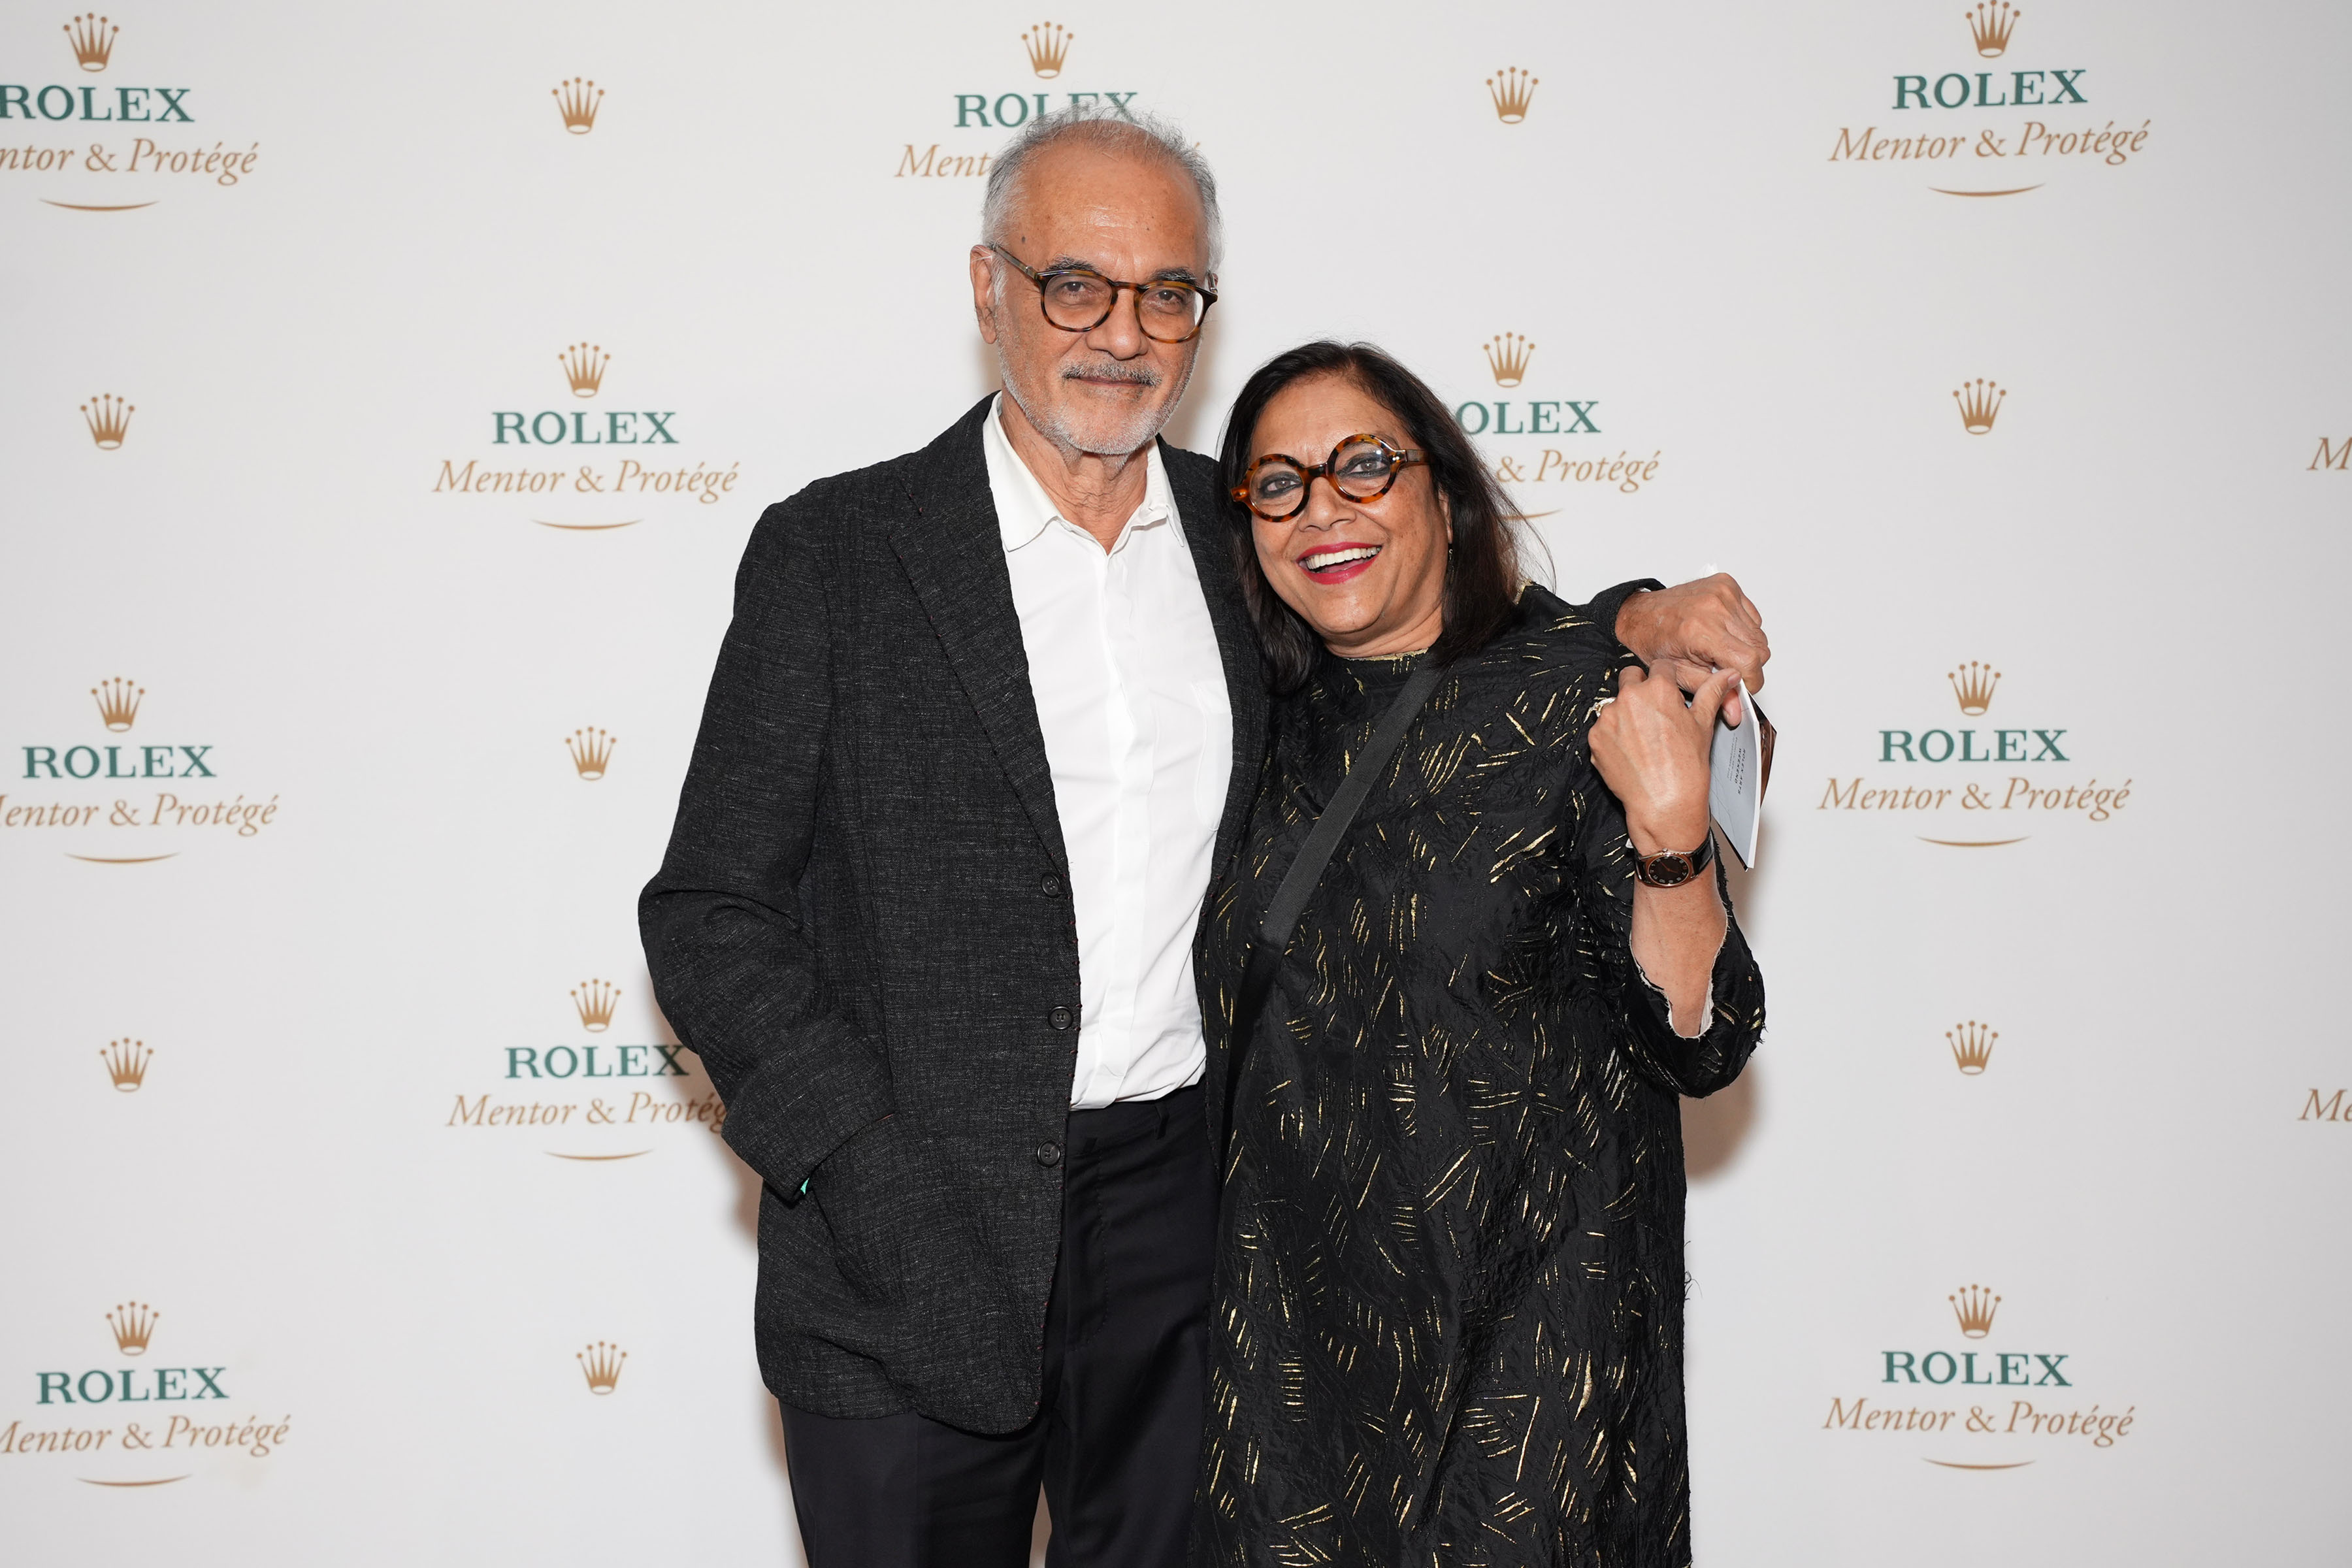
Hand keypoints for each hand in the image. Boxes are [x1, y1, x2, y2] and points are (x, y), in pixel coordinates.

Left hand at [1589, 664, 1737, 853]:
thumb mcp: (1703, 724)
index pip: (1659, 666)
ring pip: (1615, 704)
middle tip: (1654, 712)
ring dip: (1626, 713)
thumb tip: (1728, 674)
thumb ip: (1712, 692)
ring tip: (1643, 738)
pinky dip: (1613, 736)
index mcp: (1657, 689)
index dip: (1666, 679)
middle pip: (1630, 677)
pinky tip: (1630, 751)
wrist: (1664, 803)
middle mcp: (1628, 698)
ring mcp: (1608, 718)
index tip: (1668, 690)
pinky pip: (1603, 728)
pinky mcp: (1594, 738)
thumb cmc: (1686, 767)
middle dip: (1641, 688)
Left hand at [1612, 574, 1768, 726]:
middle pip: (1759, 648)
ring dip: (1745, 646)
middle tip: (1724, 666)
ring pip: (1758, 633)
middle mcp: (1714, 607)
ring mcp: (1722, 593)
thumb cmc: (1655, 641)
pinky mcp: (1726, 584)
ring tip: (1719, 647)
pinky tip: (1721, 632)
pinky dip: (1742, 629)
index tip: (1741, 685)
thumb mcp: (1682, 675)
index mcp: (1702, 631)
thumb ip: (1713, 692)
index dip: (1751, 680)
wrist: (1641, 615)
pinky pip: (1752, 616)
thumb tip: (1736, 711)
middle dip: (1747, 665)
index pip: (1750, 660)